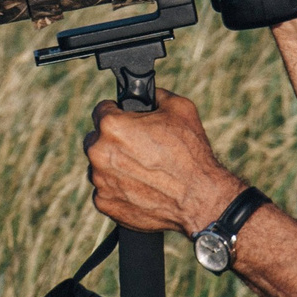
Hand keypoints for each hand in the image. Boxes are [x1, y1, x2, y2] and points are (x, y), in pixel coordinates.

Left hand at [82, 89, 245, 235]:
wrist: (199, 198)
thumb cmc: (190, 153)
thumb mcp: (180, 108)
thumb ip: (156, 95)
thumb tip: (149, 94)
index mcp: (112, 126)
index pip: (101, 110)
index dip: (117, 112)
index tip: (126, 120)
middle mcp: (99, 152)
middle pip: (96, 139)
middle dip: (113, 141)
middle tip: (138, 147)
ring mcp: (99, 180)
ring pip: (99, 166)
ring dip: (113, 166)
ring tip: (142, 170)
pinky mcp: (104, 202)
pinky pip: (105, 190)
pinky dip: (118, 188)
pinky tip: (140, 187)